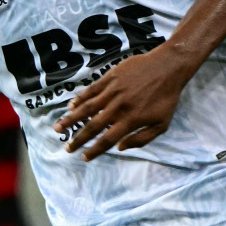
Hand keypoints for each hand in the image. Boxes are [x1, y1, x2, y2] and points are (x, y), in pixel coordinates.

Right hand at [55, 49, 189, 159]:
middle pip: (93, 126)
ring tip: (58, 128)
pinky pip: (91, 90)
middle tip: (67, 148)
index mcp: (131, 120)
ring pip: (87, 108)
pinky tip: (71, 106)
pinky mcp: (110, 77)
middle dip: (78, 139)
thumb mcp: (162, 124)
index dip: (94, 150)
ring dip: (71, 119)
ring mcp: (113, 91)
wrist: (168, 68)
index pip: (108, 139)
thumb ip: (141, 139)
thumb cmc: (166, 98)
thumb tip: (120, 148)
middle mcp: (119, 107)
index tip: (84, 157)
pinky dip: (80, 99)